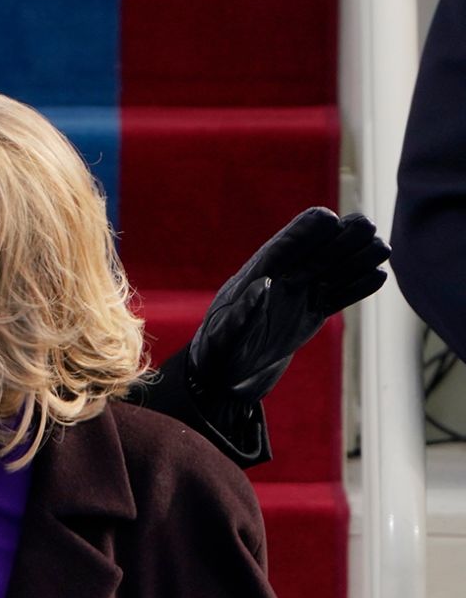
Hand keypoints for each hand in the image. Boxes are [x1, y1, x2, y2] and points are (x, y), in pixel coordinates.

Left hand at [189, 208, 389, 405]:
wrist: (223, 381)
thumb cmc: (215, 358)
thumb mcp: (224, 338)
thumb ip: (241, 315)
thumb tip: (263, 285)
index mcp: (250, 280)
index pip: (280, 249)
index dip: (302, 232)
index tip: (327, 216)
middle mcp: (275, 284)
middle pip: (311, 255)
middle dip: (337, 239)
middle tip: (366, 224)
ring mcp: (293, 299)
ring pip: (329, 273)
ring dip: (353, 260)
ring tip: (381, 246)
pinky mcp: (305, 317)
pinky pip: (334, 298)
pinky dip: (355, 289)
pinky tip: (378, 276)